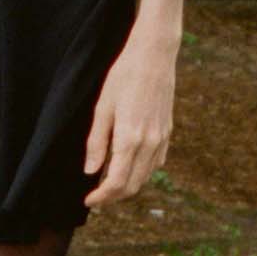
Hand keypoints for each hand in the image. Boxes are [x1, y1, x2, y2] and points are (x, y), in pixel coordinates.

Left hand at [83, 33, 177, 211]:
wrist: (154, 55)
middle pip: (132, 186)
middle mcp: (149, 143)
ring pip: (145, 177)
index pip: (116, 183)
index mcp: (130, 138)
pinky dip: (142, 172)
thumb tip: (91, 171)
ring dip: (128, 186)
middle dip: (113, 197)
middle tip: (96, 196)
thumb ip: (96, 142)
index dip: (101, 197)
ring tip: (108, 182)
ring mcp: (161, 138)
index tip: (88, 200)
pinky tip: (129, 166)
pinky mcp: (168, 132)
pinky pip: (156, 163)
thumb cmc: (123, 76)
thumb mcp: (102, 107)